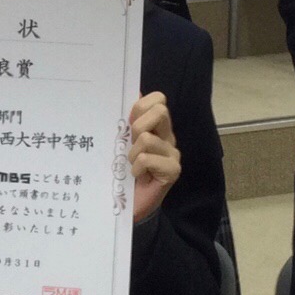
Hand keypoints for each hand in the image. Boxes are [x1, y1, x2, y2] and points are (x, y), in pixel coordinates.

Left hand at [128, 91, 179, 221]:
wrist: (128, 205)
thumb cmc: (123, 171)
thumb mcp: (121, 142)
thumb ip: (127, 119)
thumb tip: (132, 89)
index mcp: (157, 126)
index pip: (158, 99)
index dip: (140, 106)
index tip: (128, 123)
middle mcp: (168, 137)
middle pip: (159, 111)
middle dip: (138, 126)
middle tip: (130, 145)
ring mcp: (172, 154)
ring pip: (147, 138)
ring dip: (132, 154)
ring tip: (132, 167)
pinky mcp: (173, 170)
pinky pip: (147, 159)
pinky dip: (137, 168)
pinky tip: (138, 177)